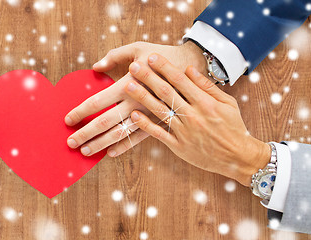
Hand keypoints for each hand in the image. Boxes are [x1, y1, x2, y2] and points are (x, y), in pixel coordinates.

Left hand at [65, 41, 206, 156]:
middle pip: (105, 122)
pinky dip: (124, 147)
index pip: (97, 101)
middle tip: (70, 143)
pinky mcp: (158, 122)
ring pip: (120, 134)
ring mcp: (147, 115)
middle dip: (86, 133)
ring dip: (101, 144)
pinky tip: (111, 153)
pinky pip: (139, 138)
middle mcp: (136, 102)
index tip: (68, 120)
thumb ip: (114, 56)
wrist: (193, 68)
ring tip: (85, 152)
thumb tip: (95, 67)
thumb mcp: (138, 48)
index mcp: (128, 84)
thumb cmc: (163, 56)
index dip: (81, 111)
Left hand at [124, 53, 270, 186]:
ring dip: (142, 97)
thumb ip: (207, 86)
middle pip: (166, 93)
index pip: (181, 80)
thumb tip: (189, 69)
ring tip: (129, 85)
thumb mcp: (227, 103)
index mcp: (205, 103)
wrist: (238, 157)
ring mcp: (184, 131)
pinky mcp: (179, 146)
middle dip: (149, 77)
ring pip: (160, 111)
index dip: (165, 67)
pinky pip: (159, 134)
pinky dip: (146, 125)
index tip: (152, 57)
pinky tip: (134, 115)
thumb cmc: (233, 127)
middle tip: (134, 66)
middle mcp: (193, 115)